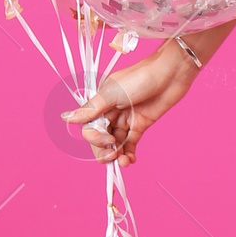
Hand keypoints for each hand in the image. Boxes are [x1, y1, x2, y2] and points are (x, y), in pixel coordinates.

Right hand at [60, 43, 195, 166]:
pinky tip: (130, 161)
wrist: (170, 73)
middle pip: (100, 139)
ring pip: (115, 143)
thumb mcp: (111, 93)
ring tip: (124, 162)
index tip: (108, 140)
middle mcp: (111, 112)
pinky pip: (130, 144)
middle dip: (104, 150)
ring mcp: (126, 119)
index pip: (89, 128)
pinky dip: (129, 154)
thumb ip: (90, 110)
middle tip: (114, 154)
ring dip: (117, 156)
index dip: (95, 139)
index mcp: (100, 103)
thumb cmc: (140, 77)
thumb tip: (65, 117)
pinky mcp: (141, 124)